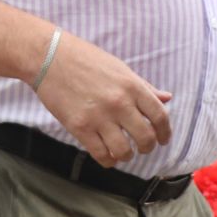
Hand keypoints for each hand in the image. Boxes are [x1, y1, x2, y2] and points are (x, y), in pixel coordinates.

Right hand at [32, 30, 172, 167]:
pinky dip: (108, 160)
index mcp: (132, 85)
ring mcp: (99, 116)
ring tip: (123, 151)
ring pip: (124, 151)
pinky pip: (101, 154)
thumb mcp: (120, 68)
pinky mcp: (79, 127)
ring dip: (127, 155)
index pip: (160, 116)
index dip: (165, 132)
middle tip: (143, 148)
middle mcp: (119, 102)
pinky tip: (107, 155)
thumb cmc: (86, 60)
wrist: (50, 57)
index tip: (163, 139)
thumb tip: (167, 98)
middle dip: (148, 147)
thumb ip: (144, 86)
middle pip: (145, 137)